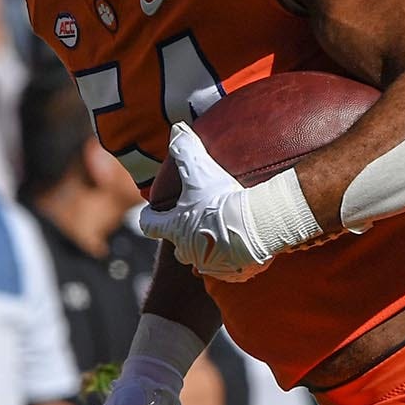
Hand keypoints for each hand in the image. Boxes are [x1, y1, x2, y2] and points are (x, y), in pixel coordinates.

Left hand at [137, 125, 316, 280]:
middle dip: (186, 236)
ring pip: (205, 260)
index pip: (149, 225)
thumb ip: (183, 148)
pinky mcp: (233, 275)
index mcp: (174, 228)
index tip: (153, 213)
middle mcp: (187, 252)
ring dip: (212, 249)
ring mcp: (210, 266)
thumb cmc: (221, 199)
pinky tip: (246, 246)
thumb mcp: (198, 169)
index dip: (150, 217)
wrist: (255, 227)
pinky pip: (230, 269)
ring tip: (226, 234)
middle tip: (199, 221)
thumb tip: (176, 129)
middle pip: (179, 247)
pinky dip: (235, 260)